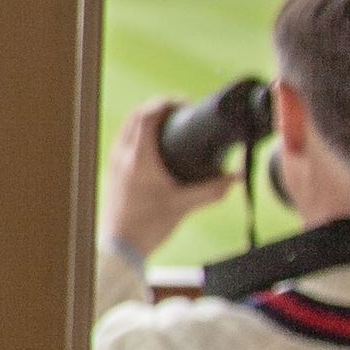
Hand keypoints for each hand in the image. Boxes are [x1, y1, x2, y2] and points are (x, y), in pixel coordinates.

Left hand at [104, 95, 234, 259]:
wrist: (121, 246)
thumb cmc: (148, 225)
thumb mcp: (185, 205)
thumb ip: (214, 190)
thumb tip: (237, 177)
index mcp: (138, 158)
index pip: (146, 116)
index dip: (164, 104)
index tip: (182, 104)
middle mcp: (122, 156)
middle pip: (135, 117)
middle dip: (156, 108)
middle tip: (178, 111)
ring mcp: (113, 163)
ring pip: (126, 129)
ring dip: (144, 121)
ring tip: (167, 125)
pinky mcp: (112, 173)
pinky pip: (122, 143)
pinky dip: (136, 135)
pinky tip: (152, 147)